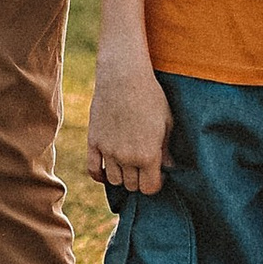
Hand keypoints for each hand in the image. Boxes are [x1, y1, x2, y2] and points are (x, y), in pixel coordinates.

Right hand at [87, 55, 173, 194]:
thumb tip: (169, 168)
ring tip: (128, 164)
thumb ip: (166, 149)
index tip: (158, 173)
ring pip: (114, 180)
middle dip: (140, 179)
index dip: (156, 183)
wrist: (123, 76)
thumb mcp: (166, 122)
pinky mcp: (93, 141)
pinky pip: (93, 169)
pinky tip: (107, 171)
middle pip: (132, 185)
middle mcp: (127, 157)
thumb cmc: (150, 96)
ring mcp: (108, 150)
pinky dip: (100, 175)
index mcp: (148, 155)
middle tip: (144, 166)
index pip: (149, 188)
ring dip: (122, 176)